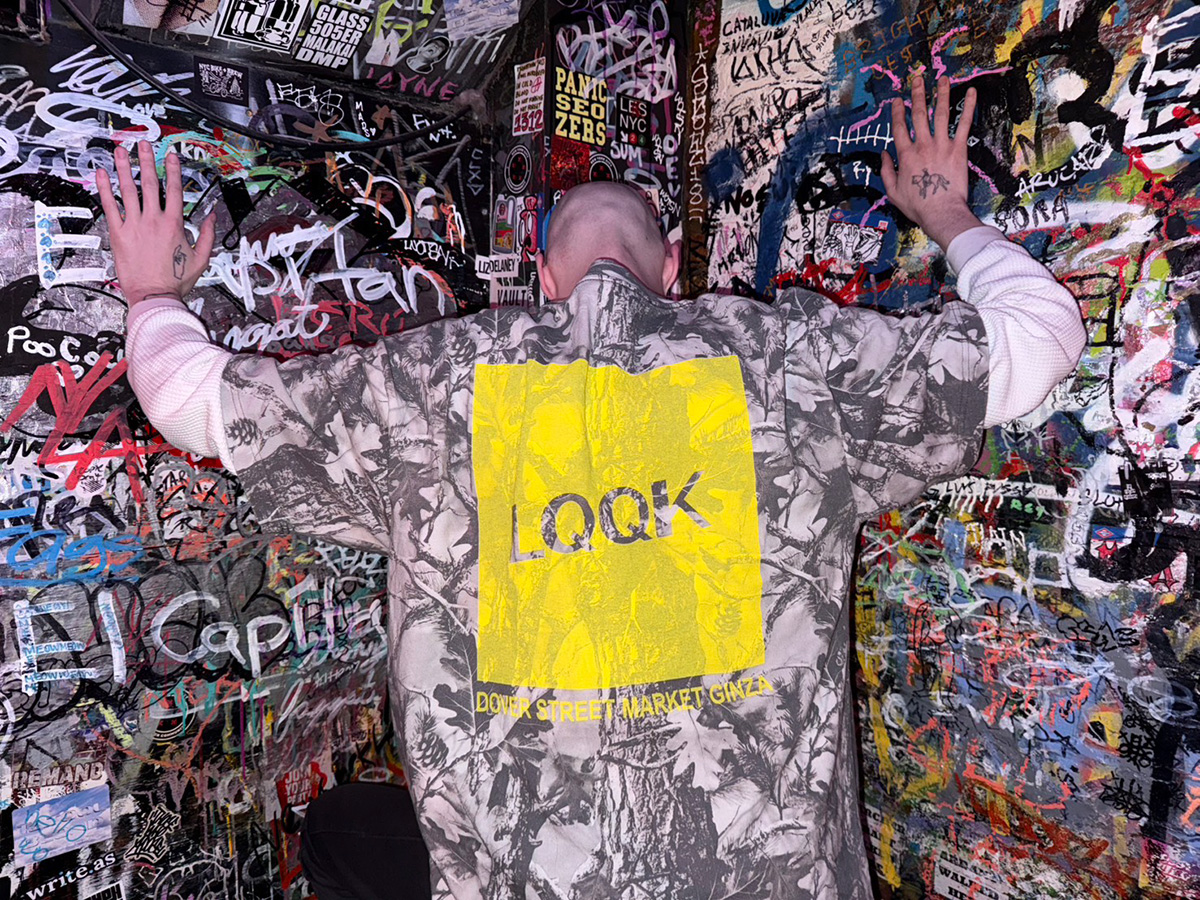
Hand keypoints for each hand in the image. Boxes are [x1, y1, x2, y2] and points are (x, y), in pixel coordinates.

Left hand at [97, 141, 215, 306]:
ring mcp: (134, 226)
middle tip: (144, 145)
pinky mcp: (118, 234)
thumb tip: (213, 217)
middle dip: (147, 162)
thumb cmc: (176, 280)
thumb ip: (208, 235)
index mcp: (174, 225)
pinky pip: (110, 207)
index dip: (173, 170)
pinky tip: (101, 174)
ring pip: (128, 191)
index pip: (174, 190)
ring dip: (124, 168)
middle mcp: (154, 221)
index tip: (170, 156)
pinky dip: (104, 189)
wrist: (155, 295)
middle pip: (150, 184)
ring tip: (121, 151)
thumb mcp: (201, 258)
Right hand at [881, 76, 981, 249]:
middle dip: (917, 94)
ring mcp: (942, 145)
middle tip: (917, 79)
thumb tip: (883, 155)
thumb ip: (886, 171)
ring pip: (941, 114)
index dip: (897, 112)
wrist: (941, 212)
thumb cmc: (917, 206)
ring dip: (941, 94)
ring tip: (942, 79)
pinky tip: (971, 93)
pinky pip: (964, 124)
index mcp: (905, 155)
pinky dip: (968, 107)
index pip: (899, 128)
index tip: (897, 100)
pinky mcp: (959, 148)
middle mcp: (922, 145)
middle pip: (919, 114)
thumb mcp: (892, 192)